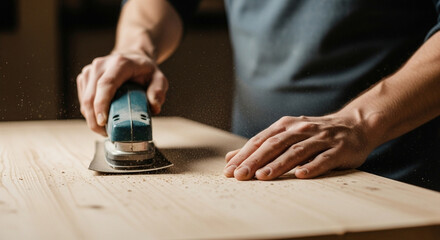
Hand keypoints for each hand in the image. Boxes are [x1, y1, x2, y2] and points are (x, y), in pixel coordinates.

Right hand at [76, 53, 167, 134]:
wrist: (133, 58)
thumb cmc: (145, 70)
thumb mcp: (159, 78)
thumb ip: (158, 91)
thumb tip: (154, 107)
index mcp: (120, 64)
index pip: (106, 85)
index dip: (101, 104)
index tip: (102, 122)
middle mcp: (101, 65)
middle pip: (91, 96)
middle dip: (95, 120)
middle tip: (107, 134)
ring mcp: (90, 71)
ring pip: (85, 100)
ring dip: (92, 119)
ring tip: (107, 129)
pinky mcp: (84, 78)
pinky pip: (83, 100)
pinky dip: (90, 113)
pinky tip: (102, 118)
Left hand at [224, 115, 375, 179]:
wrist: (355, 124)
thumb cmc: (314, 134)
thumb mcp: (287, 134)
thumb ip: (261, 145)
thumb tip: (231, 157)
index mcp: (286, 126)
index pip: (260, 141)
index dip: (244, 155)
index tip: (230, 171)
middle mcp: (301, 130)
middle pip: (275, 145)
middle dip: (256, 160)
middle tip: (241, 175)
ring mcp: (320, 139)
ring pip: (296, 151)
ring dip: (279, 164)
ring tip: (263, 176)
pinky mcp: (339, 149)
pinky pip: (324, 159)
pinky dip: (312, 166)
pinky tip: (301, 175)